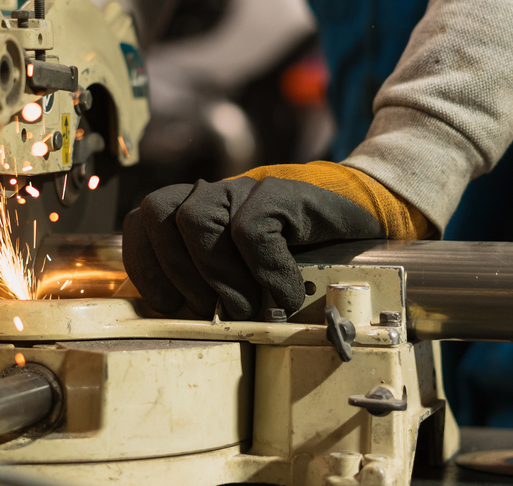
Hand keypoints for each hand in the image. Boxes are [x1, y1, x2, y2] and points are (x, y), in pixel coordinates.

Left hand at [122, 161, 428, 318]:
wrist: (370, 218)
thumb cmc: (306, 259)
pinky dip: (264, 272)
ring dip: (219, 276)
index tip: (173, 308)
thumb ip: (213, 284)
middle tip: (214, 313)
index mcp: (199, 211)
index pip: (142, 222)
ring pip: (196, 219)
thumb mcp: (250, 276)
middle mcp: (218, 194)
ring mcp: (248, 189)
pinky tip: (287, 293)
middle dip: (178, 275)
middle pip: (159, 216)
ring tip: (251, 306)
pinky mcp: (283, 192)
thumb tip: (179, 323)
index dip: (147, 267)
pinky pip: (252, 230)